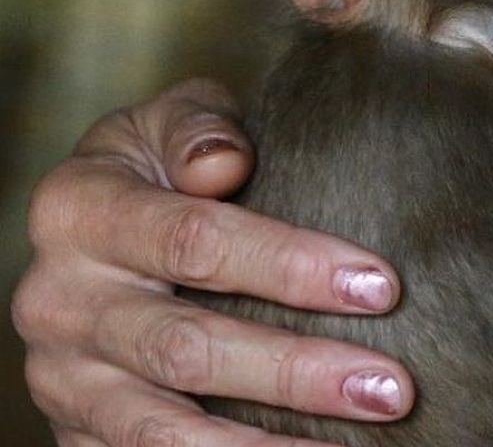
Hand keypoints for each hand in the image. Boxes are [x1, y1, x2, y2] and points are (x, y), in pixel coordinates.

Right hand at [12, 79, 413, 446]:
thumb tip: (225, 161)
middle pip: (187, 348)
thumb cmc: (160, 165)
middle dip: (297, 372)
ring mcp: (63, 376)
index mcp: (78, 210)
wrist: (96, 227)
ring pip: (166, 429)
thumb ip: (198, 128)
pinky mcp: (77, 430)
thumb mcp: (167, 122)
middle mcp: (57, 300)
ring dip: (269, 446)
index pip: (194, 241)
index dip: (290, 266)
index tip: (381, 286)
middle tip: (391, 387)